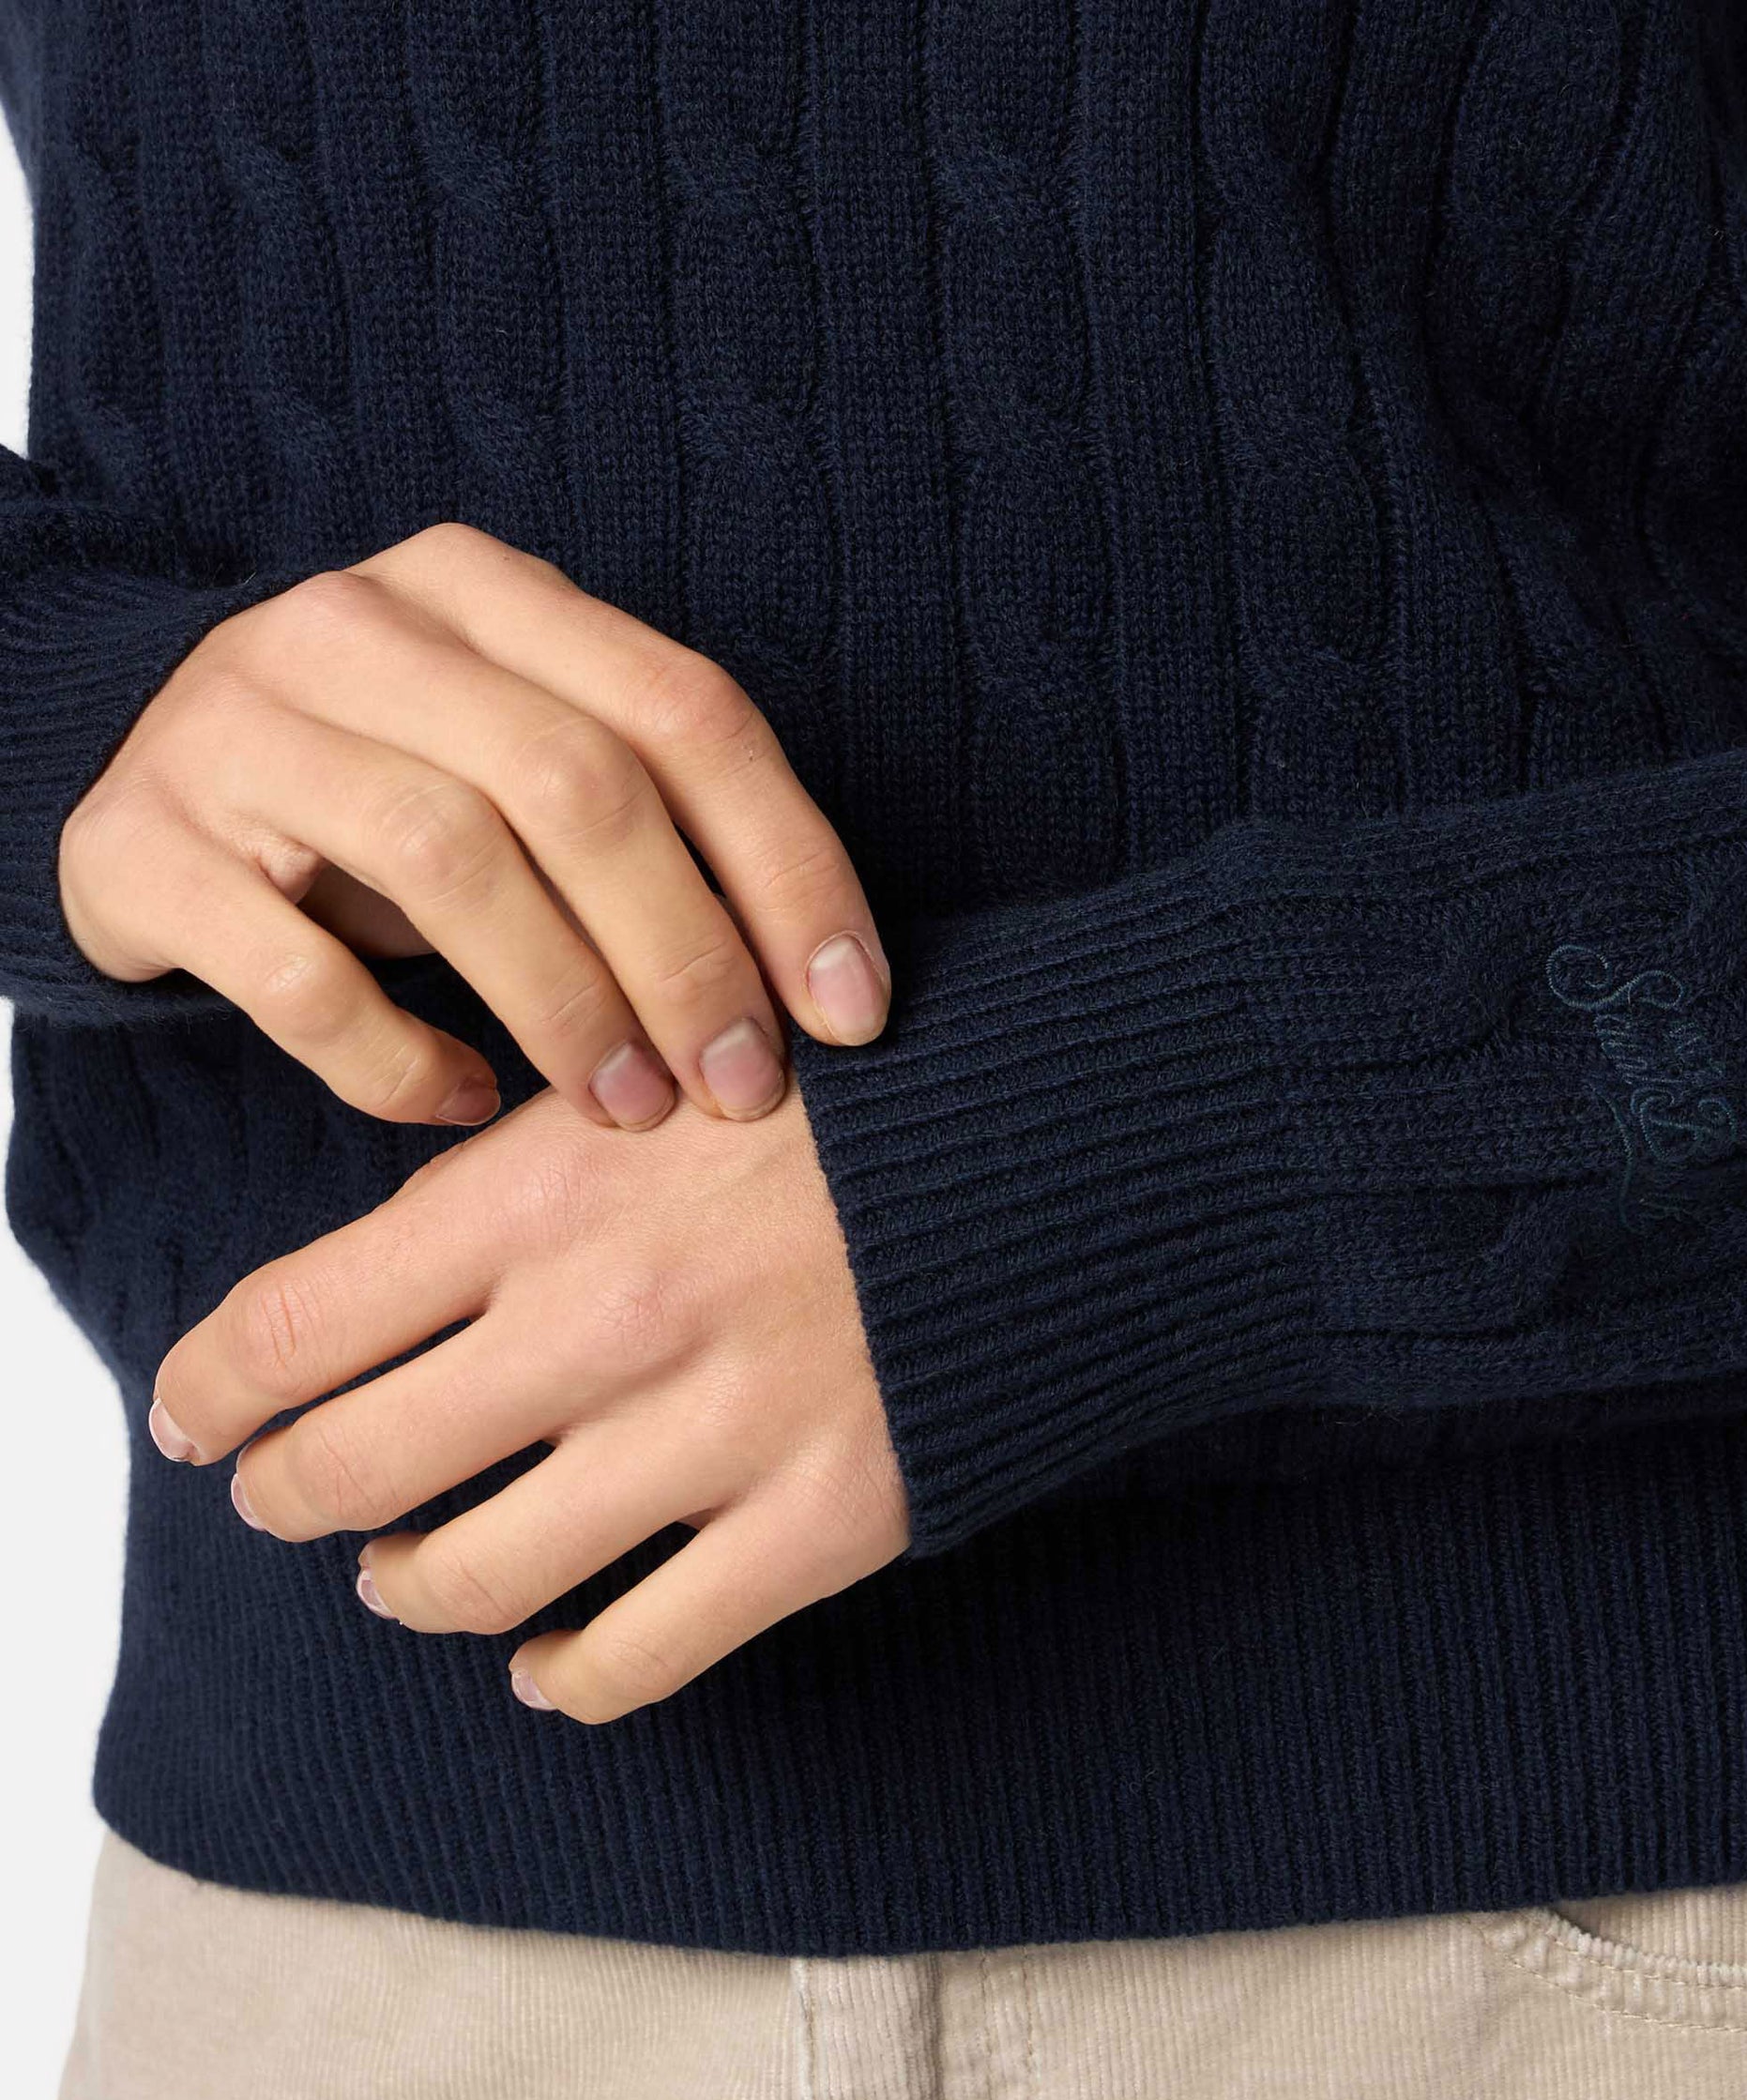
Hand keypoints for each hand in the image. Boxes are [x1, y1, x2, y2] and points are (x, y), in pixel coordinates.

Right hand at [59, 521, 890, 1130]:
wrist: (144, 788)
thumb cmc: (384, 792)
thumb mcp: (514, 758)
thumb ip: (648, 814)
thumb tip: (820, 983)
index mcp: (481, 589)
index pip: (682, 708)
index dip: (787, 866)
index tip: (851, 1007)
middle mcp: (355, 628)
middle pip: (575, 782)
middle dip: (687, 954)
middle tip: (739, 1087)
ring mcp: (233, 728)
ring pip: (448, 860)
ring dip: (566, 1008)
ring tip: (626, 1108)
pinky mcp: (141, 847)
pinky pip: (299, 975)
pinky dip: (400, 1059)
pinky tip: (464, 1101)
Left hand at [146, 1081, 910, 1721]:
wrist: (1063, 1150)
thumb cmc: (836, 1104)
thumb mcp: (646, 1082)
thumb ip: (505, 1184)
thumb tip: (370, 1299)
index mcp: (545, 1190)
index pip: (295, 1324)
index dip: (206, 1387)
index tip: (188, 1416)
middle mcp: (606, 1320)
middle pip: (352, 1467)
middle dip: (286, 1496)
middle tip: (280, 1496)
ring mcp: (711, 1435)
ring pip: (474, 1579)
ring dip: (410, 1587)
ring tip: (405, 1576)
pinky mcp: (812, 1524)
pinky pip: (635, 1655)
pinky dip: (564, 1676)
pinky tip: (546, 1664)